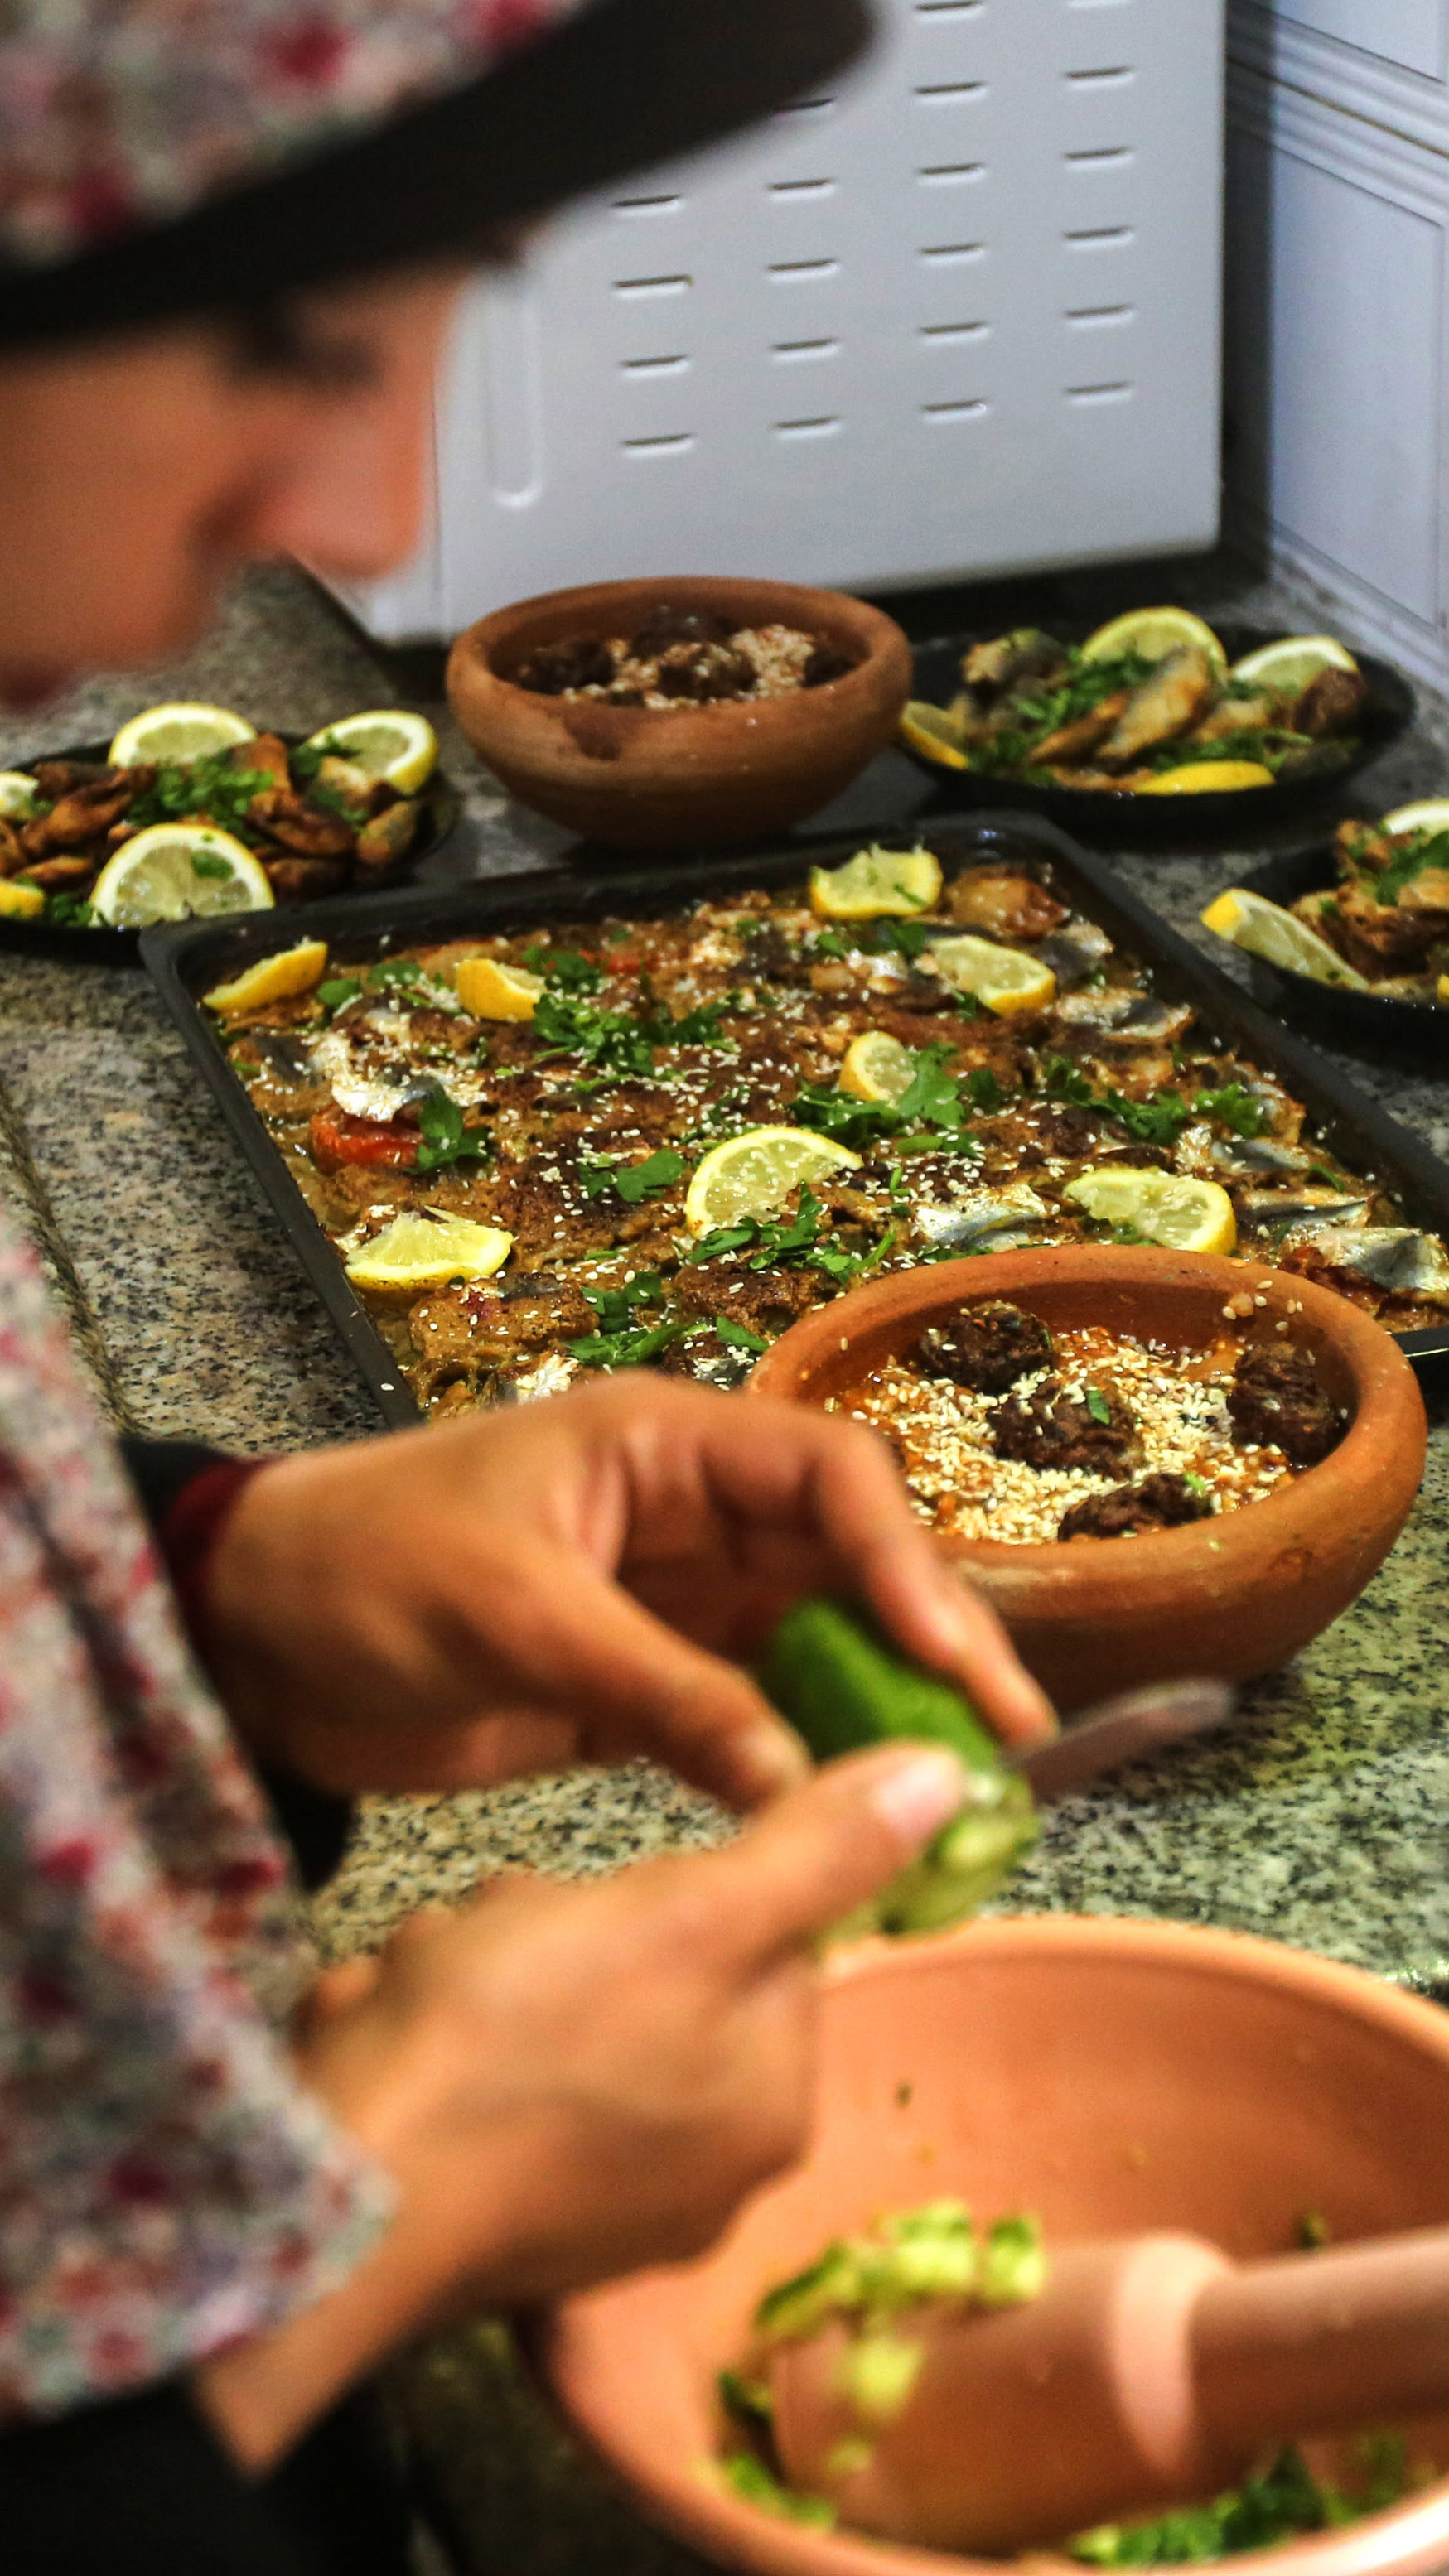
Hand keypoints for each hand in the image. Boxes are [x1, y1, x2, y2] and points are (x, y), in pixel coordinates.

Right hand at [197, 1742, 966, 2470]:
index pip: (755, 1932)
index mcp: (772, 2106)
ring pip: (553, 2007)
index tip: (602, 1901)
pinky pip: (486, 2075)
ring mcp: (599, 2209)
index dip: (668, 1885)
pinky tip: (402, 2046)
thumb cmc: (513, 2041)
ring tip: (437, 1995)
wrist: (335, 2190)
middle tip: (503, 1947)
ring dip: (487, 1968)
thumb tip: (951, 1781)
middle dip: (560, 1926)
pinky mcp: (501, 2217)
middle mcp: (707, 2177)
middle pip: (651, 1967)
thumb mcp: (687, 1911)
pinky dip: (441, 2040)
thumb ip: (818, 1845)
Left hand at [203, 1376, 1051, 1803]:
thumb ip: (662, 1690)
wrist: (247, 1644)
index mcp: (661, 1448)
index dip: (903, 1562)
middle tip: (1002, 1748)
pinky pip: (745, 1726)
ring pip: (808, 1655)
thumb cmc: (362, 1572)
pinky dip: (792, 1772)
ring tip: (952, 1801)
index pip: (825, 1480)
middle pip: (843, 1570)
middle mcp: (685, 1519)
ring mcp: (668, 1609)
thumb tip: (799, 1776)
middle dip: (923, 1649)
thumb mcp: (515, 1616)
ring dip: (872, 1720)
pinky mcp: (638, 1693)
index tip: (955, 1660)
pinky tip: (841, 1826)